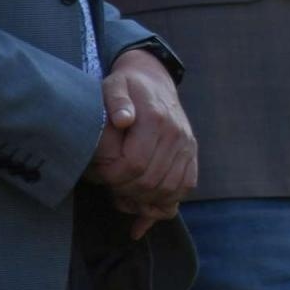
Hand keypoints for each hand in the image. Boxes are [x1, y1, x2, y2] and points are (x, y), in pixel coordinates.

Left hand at [83, 50, 196, 238]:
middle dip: (124, 192)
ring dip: (144, 201)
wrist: (154, 80)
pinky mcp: (191, 153)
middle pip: (151, 182)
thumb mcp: (114, 85)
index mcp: (156, 118)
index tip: (97, 175)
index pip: (135, 164)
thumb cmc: (127, 86)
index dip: (112, 178)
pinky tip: (146, 209)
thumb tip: (123, 119)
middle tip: (106, 188)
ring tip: (122, 198)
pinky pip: (186, 186)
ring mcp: (187, 145)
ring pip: (169, 190)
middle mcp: (177, 134)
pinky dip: (167, 203)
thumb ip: (116, 100)